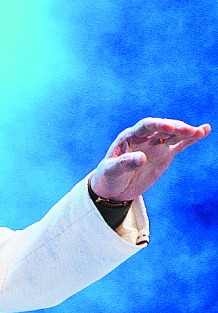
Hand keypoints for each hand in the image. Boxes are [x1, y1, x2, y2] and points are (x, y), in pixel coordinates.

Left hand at [90, 117, 210, 200]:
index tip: (168, 127)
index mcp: (129, 137)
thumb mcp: (112, 171)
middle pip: (162, 128)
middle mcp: (144, 138)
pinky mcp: (164, 155)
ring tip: (200, 131)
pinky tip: (204, 131)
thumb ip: (124, 163)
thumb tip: (142, 158)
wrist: (114, 187)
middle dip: (175, 128)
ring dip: (186, 132)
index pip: (145, 126)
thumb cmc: (108, 177)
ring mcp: (155, 146)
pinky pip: (179, 144)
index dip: (157, 125)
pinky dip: (191, 139)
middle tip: (189, 131)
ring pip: (173, 135)